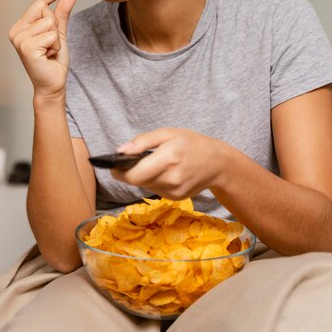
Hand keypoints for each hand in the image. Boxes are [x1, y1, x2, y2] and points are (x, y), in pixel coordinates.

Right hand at [8, 0, 79, 99]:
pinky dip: (56, 46)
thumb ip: (63, 12)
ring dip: (56, 38)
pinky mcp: (27, 47)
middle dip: (55, 26)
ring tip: (50, 52)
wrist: (53, 85)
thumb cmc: (53, 61)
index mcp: (21, 26)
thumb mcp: (59, 32)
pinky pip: (51, 35)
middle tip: (52, 45)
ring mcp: (20, 39)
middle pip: (45, 10)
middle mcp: (16, 31)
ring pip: (49, 22)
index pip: (39, 2)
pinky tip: (48, 56)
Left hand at [111, 128, 227, 199]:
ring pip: (145, 186)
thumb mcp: (167, 133)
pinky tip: (164, 172)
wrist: (218, 163)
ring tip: (154, 163)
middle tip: (132, 161)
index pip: (133, 175)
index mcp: (168, 159)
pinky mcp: (176, 198)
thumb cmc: (191, 143)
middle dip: (130, 172)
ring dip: (143, 176)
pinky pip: (156, 190)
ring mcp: (175, 191)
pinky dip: (154, 181)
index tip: (113, 165)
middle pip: (137, 181)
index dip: (119, 171)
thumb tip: (120, 151)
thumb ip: (142, 142)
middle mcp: (171, 179)